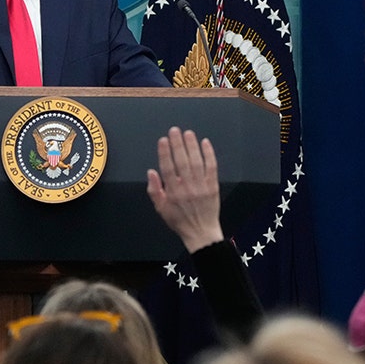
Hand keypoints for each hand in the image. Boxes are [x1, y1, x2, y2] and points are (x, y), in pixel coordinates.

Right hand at [145, 127, 222, 252]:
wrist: (201, 232)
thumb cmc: (179, 220)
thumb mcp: (161, 208)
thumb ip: (154, 190)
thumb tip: (151, 172)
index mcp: (173, 192)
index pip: (167, 168)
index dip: (165, 153)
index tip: (163, 140)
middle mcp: (187, 187)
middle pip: (182, 161)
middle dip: (178, 144)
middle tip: (175, 131)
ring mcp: (201, 186)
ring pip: (196, 162)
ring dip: (192, 146)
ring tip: (188, 133)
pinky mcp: (213, 186)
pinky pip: (211, 167)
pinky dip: (209, 154)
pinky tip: (205, 143)